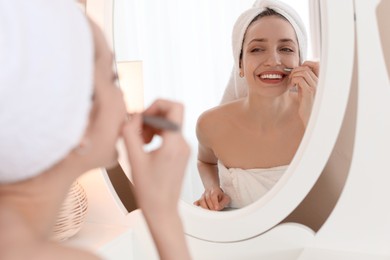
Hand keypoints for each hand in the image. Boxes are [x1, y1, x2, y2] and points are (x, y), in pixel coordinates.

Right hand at [122, 99, 189, 213]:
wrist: (162, 211)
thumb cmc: (149, 191)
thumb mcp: (134, 160)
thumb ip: (131, 134)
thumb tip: (130, 117)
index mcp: (174, 144)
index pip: (175, 107)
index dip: (157, 104)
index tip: (142, 116)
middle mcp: (183, 144)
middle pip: (171, 114)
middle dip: (152, 116)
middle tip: (137, 129)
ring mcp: (184, 149)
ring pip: (170, 124)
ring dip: (153, 126)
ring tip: (140, 140)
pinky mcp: (181, 154)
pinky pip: (170, 135)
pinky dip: (157, 134)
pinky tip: (145, 146)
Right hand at [194, 187, 230, 210]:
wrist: (215, 190)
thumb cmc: (221, 196)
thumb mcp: (226, 198)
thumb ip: (223, 203)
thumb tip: (217, 208)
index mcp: (215, 191)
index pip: (213, 196)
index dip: (214, 202)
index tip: (216, 208)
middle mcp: (208, 192)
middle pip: (207, 199)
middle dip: (211, 206)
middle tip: (214, 211)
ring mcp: (203, 195)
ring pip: (202, 200)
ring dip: (205, 207)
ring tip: (209, 211)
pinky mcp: (200, 199)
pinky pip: (197, 201)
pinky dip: (197, 203)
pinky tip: (196, 205)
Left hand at [289, 61, 319, 126]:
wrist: (309, 117)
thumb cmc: (306, 105)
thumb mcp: (305, 91)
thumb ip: (303, 81)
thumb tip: (296, 72)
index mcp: (319, 81)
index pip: (315, 64)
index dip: (305, 64)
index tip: (297, 72)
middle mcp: (319, 82)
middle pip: (307, 67)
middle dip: (296, 70)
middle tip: (291, 78)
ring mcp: (315, 87)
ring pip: (303, 71)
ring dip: (294, 75)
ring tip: (292, 82)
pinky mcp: (309, 92)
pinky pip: (300, 79)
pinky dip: (293, 80)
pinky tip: (292, 86)